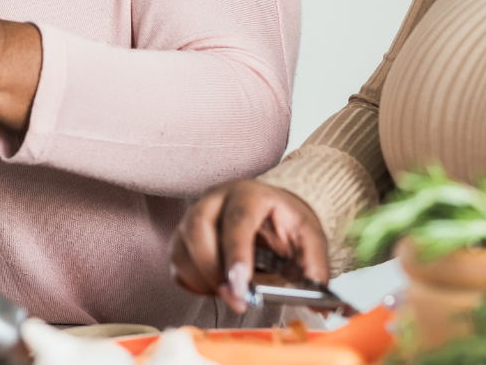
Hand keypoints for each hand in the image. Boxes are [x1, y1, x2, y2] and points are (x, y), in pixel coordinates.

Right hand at [169, 179, 328, 312]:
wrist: (269, 210)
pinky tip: (217, 286)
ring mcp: (193, 215)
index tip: (241, 285)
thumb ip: (315, 267)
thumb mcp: (309, 237)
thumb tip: (320, 303)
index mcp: (249, 194)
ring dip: (203, 279)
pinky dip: (193, 281)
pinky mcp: (182, 235)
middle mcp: (214, 199)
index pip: (237, 220)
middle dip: (213, 270)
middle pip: (197, 229)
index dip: (236, 253)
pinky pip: (177, 262)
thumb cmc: (284, 221)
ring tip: (231, 293)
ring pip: (182, 248)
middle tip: (236, 298)